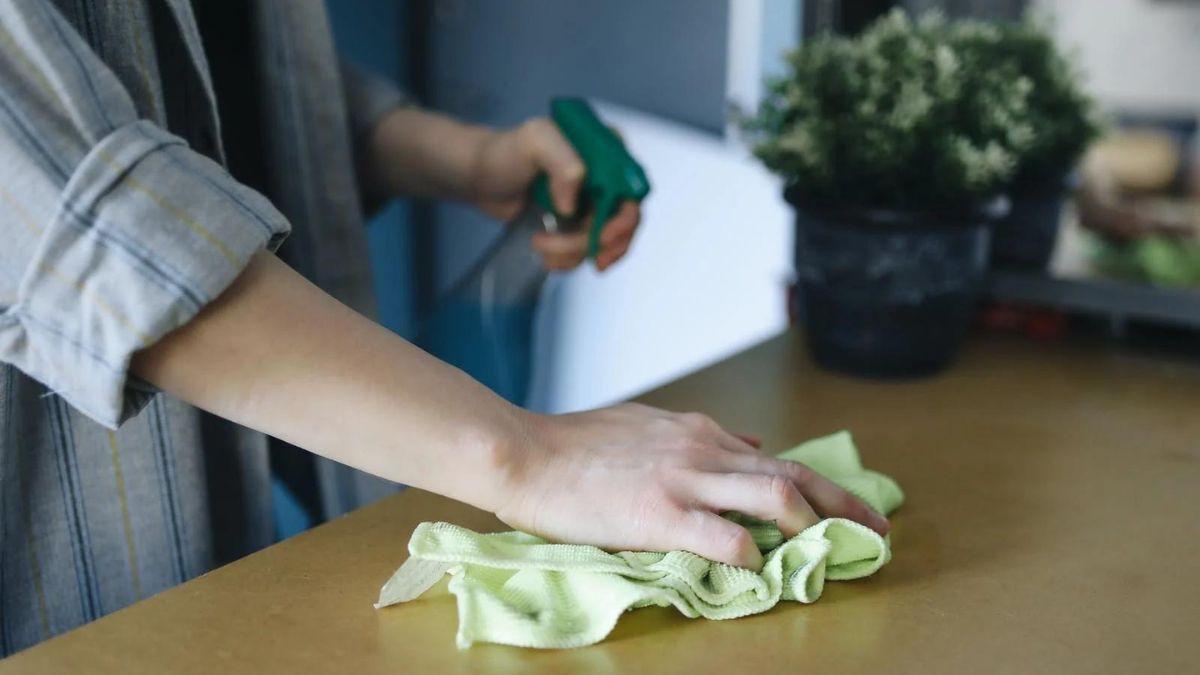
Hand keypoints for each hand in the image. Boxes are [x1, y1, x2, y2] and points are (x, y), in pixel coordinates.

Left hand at [470, 118, 641, 271]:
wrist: (481, 177)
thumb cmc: (506, 151)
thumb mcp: (535, 141)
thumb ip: (562, 162)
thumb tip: (573, 205)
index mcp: (606, 149)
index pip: (634, 187)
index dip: (626, 217)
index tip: (603, 235)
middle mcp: (606, 176)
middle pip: (627, 220)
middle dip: (605, 243)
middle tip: (585, 256)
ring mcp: (594, 203)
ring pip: (606, 241)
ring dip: (576, 253)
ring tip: (541, 245)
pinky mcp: (578, 224)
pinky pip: (588, 251)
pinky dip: (570, 260)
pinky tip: (548, 256)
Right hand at [493, 403, 889, 569]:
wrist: (526, 453)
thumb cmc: (577, 444)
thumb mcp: (648, 425)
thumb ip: (700, 436)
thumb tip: (749, 442)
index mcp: (698, 432)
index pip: (774, 457)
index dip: (819, 485)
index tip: (847, 507)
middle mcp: (702, 449)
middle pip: (792, 474)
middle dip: (844, 503)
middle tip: (878, 530)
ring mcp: (684, 480)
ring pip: (774, 494)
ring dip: (812, 523)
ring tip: (834, 550)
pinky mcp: (660, 513)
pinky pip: (725, 536)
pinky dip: (752, 555)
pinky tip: (760, 568)